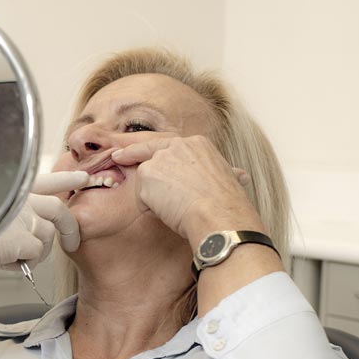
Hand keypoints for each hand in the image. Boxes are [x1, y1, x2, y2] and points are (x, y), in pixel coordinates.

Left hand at [109, 135, 261, 245]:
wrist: (218, 214)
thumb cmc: (227, 204)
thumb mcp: (227, 179)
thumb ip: (221, 172)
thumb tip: (240, 175)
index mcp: (197, 144)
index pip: (165, 145)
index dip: (144, 150)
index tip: (124, 153)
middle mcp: (176, 146)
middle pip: (149, 160)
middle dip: (137, 167)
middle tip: (117, 160)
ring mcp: (160, 159)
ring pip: (146, 183)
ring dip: (155, 200)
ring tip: (177, 208)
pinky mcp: (147, 175)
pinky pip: (141, 199)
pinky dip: (151, 210)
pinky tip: (169, 213)